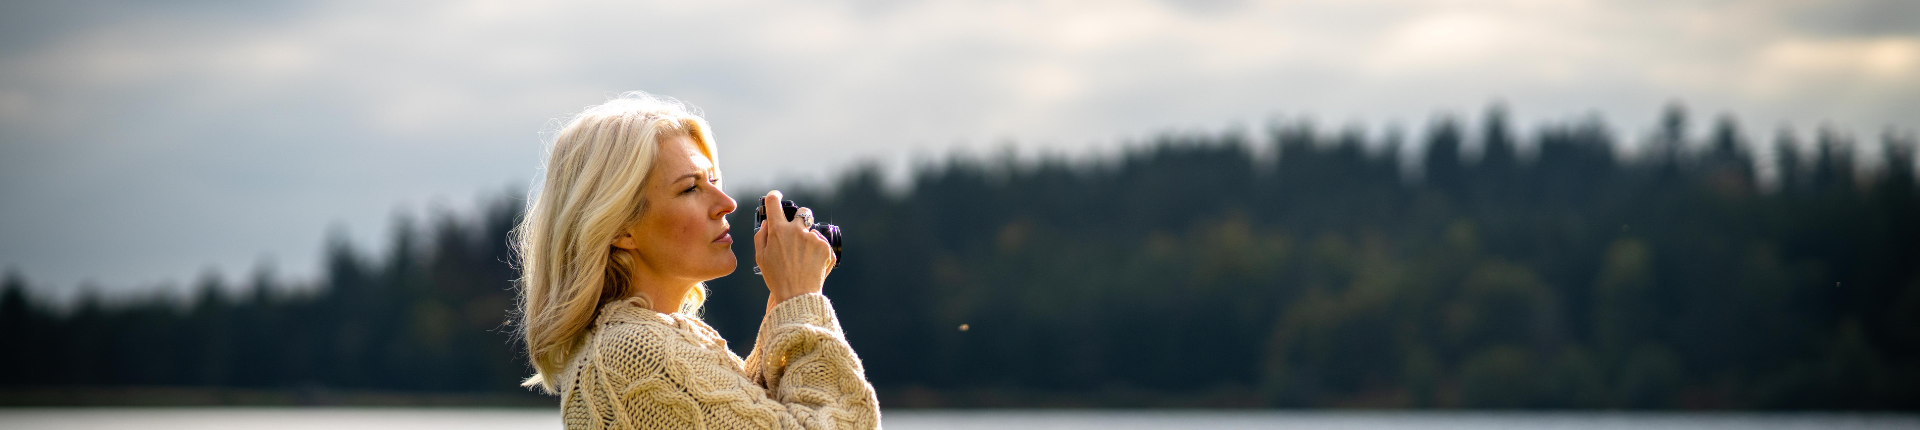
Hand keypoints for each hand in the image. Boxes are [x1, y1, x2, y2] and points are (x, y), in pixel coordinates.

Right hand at [754, 190, 835, 305]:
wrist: (797, 295)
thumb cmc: (776, 277)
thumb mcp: (761, 258)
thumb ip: (761, 236)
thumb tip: (767, 222)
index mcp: (778, 231)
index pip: (774, 203)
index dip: (774, 197)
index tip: (776, 197)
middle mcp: (797, 230)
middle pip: (803, 212)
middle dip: (802, 218)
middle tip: (799, 231)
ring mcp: (813, 238)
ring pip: (813, 232)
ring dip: (809, 240)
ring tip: (803, 260)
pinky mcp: (826, 248)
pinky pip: (822, 244)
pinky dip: (818, 252)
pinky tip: (812, 265)